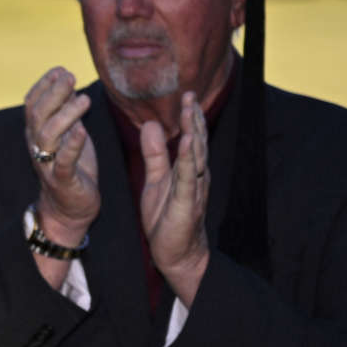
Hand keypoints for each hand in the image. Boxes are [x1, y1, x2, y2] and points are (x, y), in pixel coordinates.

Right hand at [23, 67, 98, 241]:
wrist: (69, 208)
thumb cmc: (72, 166)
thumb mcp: (68, 133)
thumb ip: (66, 109)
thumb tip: (67, 80)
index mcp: (36, 132)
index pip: (31, 103)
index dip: (44, 85)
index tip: (61, 70)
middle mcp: (37, 146)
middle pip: (37, 114)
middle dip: (53, 93)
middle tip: (70, 77)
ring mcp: (48, 163)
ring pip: (48, 135)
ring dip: (64, 115)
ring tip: (84, 100)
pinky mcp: (62, 180)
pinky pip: (64, 161)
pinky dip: (72, 145)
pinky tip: (82, 130)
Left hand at [139, 92, 210, 306]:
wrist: (176, 253)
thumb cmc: (168, 217)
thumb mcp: (155, 179)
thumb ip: (154, 154)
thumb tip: (150, 124)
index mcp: (188, 169)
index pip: (190, 138)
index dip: (190, 117)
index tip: (187, 95)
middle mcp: (196, 175)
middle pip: (196, 142)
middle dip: (193, 118)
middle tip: (190, 94)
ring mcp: (193, 189)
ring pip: (194, 155)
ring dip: (193, 132)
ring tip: (190, 110)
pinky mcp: (187, 203)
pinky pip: (187, 178)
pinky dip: (187, 159)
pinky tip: (186, 143)